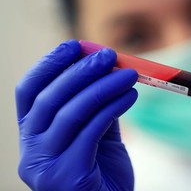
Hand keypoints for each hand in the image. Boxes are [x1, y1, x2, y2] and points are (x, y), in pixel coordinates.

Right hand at [15, 40, 137, 190]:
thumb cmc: (100, 169)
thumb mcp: (94, 133)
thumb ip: (96, 105)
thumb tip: (106, 68)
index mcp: (32, 134)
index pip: (28, 91)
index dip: (49, 64)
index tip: (74, 45)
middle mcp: (31, 150)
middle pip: (49, 99)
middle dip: (80, 71)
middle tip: (108, 55)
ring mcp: (45, 166)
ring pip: (71, 112)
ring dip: (102, 87)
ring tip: (128, 74)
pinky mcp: (67, 175)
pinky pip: (91, 130)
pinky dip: (112, 107)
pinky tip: (130, 96)